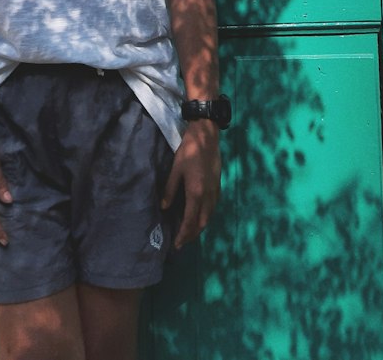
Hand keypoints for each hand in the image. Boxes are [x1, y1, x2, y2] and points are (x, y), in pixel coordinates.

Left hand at [161, 121, 220, 248]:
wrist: (207, 137)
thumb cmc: (189, 151)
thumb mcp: (176, 169)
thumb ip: (170, 189)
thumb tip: (164, 208)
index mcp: (196, 193)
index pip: (190, 221)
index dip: (183, 234)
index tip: (177, 244)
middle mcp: (208, 196)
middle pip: (202, 223)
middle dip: (192, 235)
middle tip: (182, 242)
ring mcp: (215, 192)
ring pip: (209, 217)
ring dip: (199, 227)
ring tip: (189, 233)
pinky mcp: (218, 187)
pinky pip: (213, 209)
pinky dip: (206, 217)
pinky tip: (199, 216)